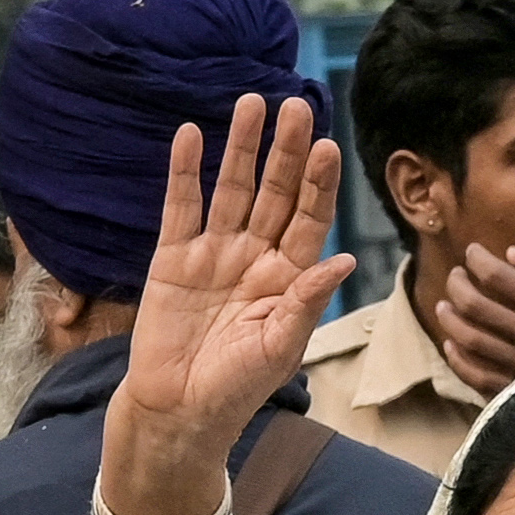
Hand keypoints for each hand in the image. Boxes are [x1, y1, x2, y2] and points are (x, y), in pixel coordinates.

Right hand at [96, 94, 355, 514]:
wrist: (179, 411)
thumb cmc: (237, 387)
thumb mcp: (279, 348)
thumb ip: (306, 301)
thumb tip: (342, 260)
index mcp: (289, 278)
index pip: (309, 219)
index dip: (317, 184)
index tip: (328, 146)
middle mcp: (255, 257)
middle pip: (275, 193)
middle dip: (285, 151)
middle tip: (296, 105)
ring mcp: (214, 253)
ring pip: (232, 189)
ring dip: (241, 148)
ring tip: (251, 104)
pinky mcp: (173, 257)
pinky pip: (181, 207)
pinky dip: (185, 172)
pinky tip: (191, 135)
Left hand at [435, 243, 514, 394]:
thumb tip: (512, 254)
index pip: (498, 277)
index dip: (477, 260)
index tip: (473, 252)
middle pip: (475, 305)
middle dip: (458, 284)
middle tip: (456, 275)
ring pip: (468, 339)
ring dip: (450, 318)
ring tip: (445, 305)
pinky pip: (474, 375)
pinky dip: (457, 357)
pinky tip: (452, 343)